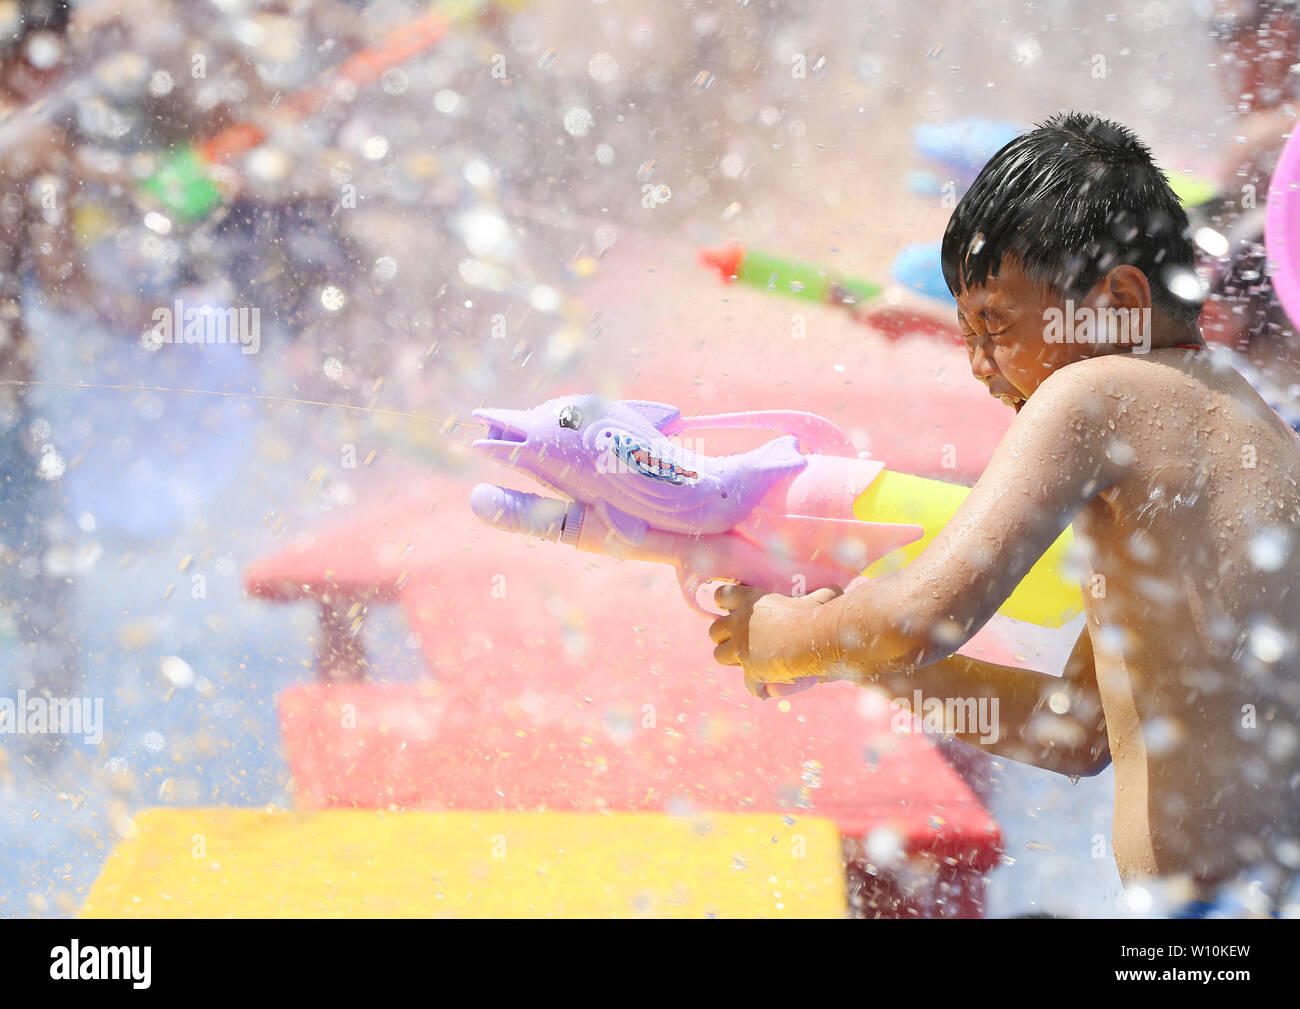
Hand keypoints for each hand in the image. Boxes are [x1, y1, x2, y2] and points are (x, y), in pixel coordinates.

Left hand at [708, 583, 842, 697]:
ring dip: (731, 659)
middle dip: (723, 635)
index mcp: (751, 601)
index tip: (729, 605)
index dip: (724, 600)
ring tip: (745, 661)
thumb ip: (822, 594)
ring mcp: (741, 650)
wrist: (812, 641)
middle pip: (715, 630)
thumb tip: (837, 589)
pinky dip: (756, 687)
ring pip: (719, 656)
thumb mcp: (821, 597)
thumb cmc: (817, 614)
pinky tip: (766, 688)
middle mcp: (739, 625)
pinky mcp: (750, 672)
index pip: (723, 595)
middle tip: (736, 637)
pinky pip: (747, 684)